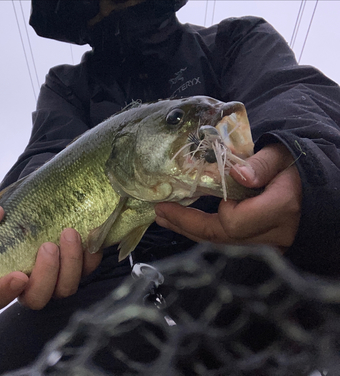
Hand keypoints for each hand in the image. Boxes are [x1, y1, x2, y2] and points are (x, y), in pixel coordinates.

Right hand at [0, 199, 101, 310]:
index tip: (18, 276)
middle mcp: (28, 286)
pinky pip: (87, 272)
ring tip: (69, 233)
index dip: (7, 292)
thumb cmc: (2, 219)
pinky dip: (90, 257)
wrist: (31, 209)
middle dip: (46, 276)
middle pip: (37, 299)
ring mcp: (53, 281)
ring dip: (70, 264)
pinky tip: (88, 236)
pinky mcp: (75, 270)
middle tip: (48, 247)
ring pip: (65, 289)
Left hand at [155, 143, 301, 249]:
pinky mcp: (262, 248)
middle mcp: (274, 234)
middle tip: (160, 211)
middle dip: (187, 225)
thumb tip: (236, 174)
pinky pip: (228, 244)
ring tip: (165, 217)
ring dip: (190, 231)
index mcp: (280, 208)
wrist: (312, 187)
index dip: (218, 210)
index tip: (207, 191)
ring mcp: (269, 246)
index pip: (235, 222)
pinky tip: (185, 224)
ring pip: (222, 245)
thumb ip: (261, 164)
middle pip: (222, 237)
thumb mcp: (281, 155)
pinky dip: (204, 233)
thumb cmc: (295, 167)